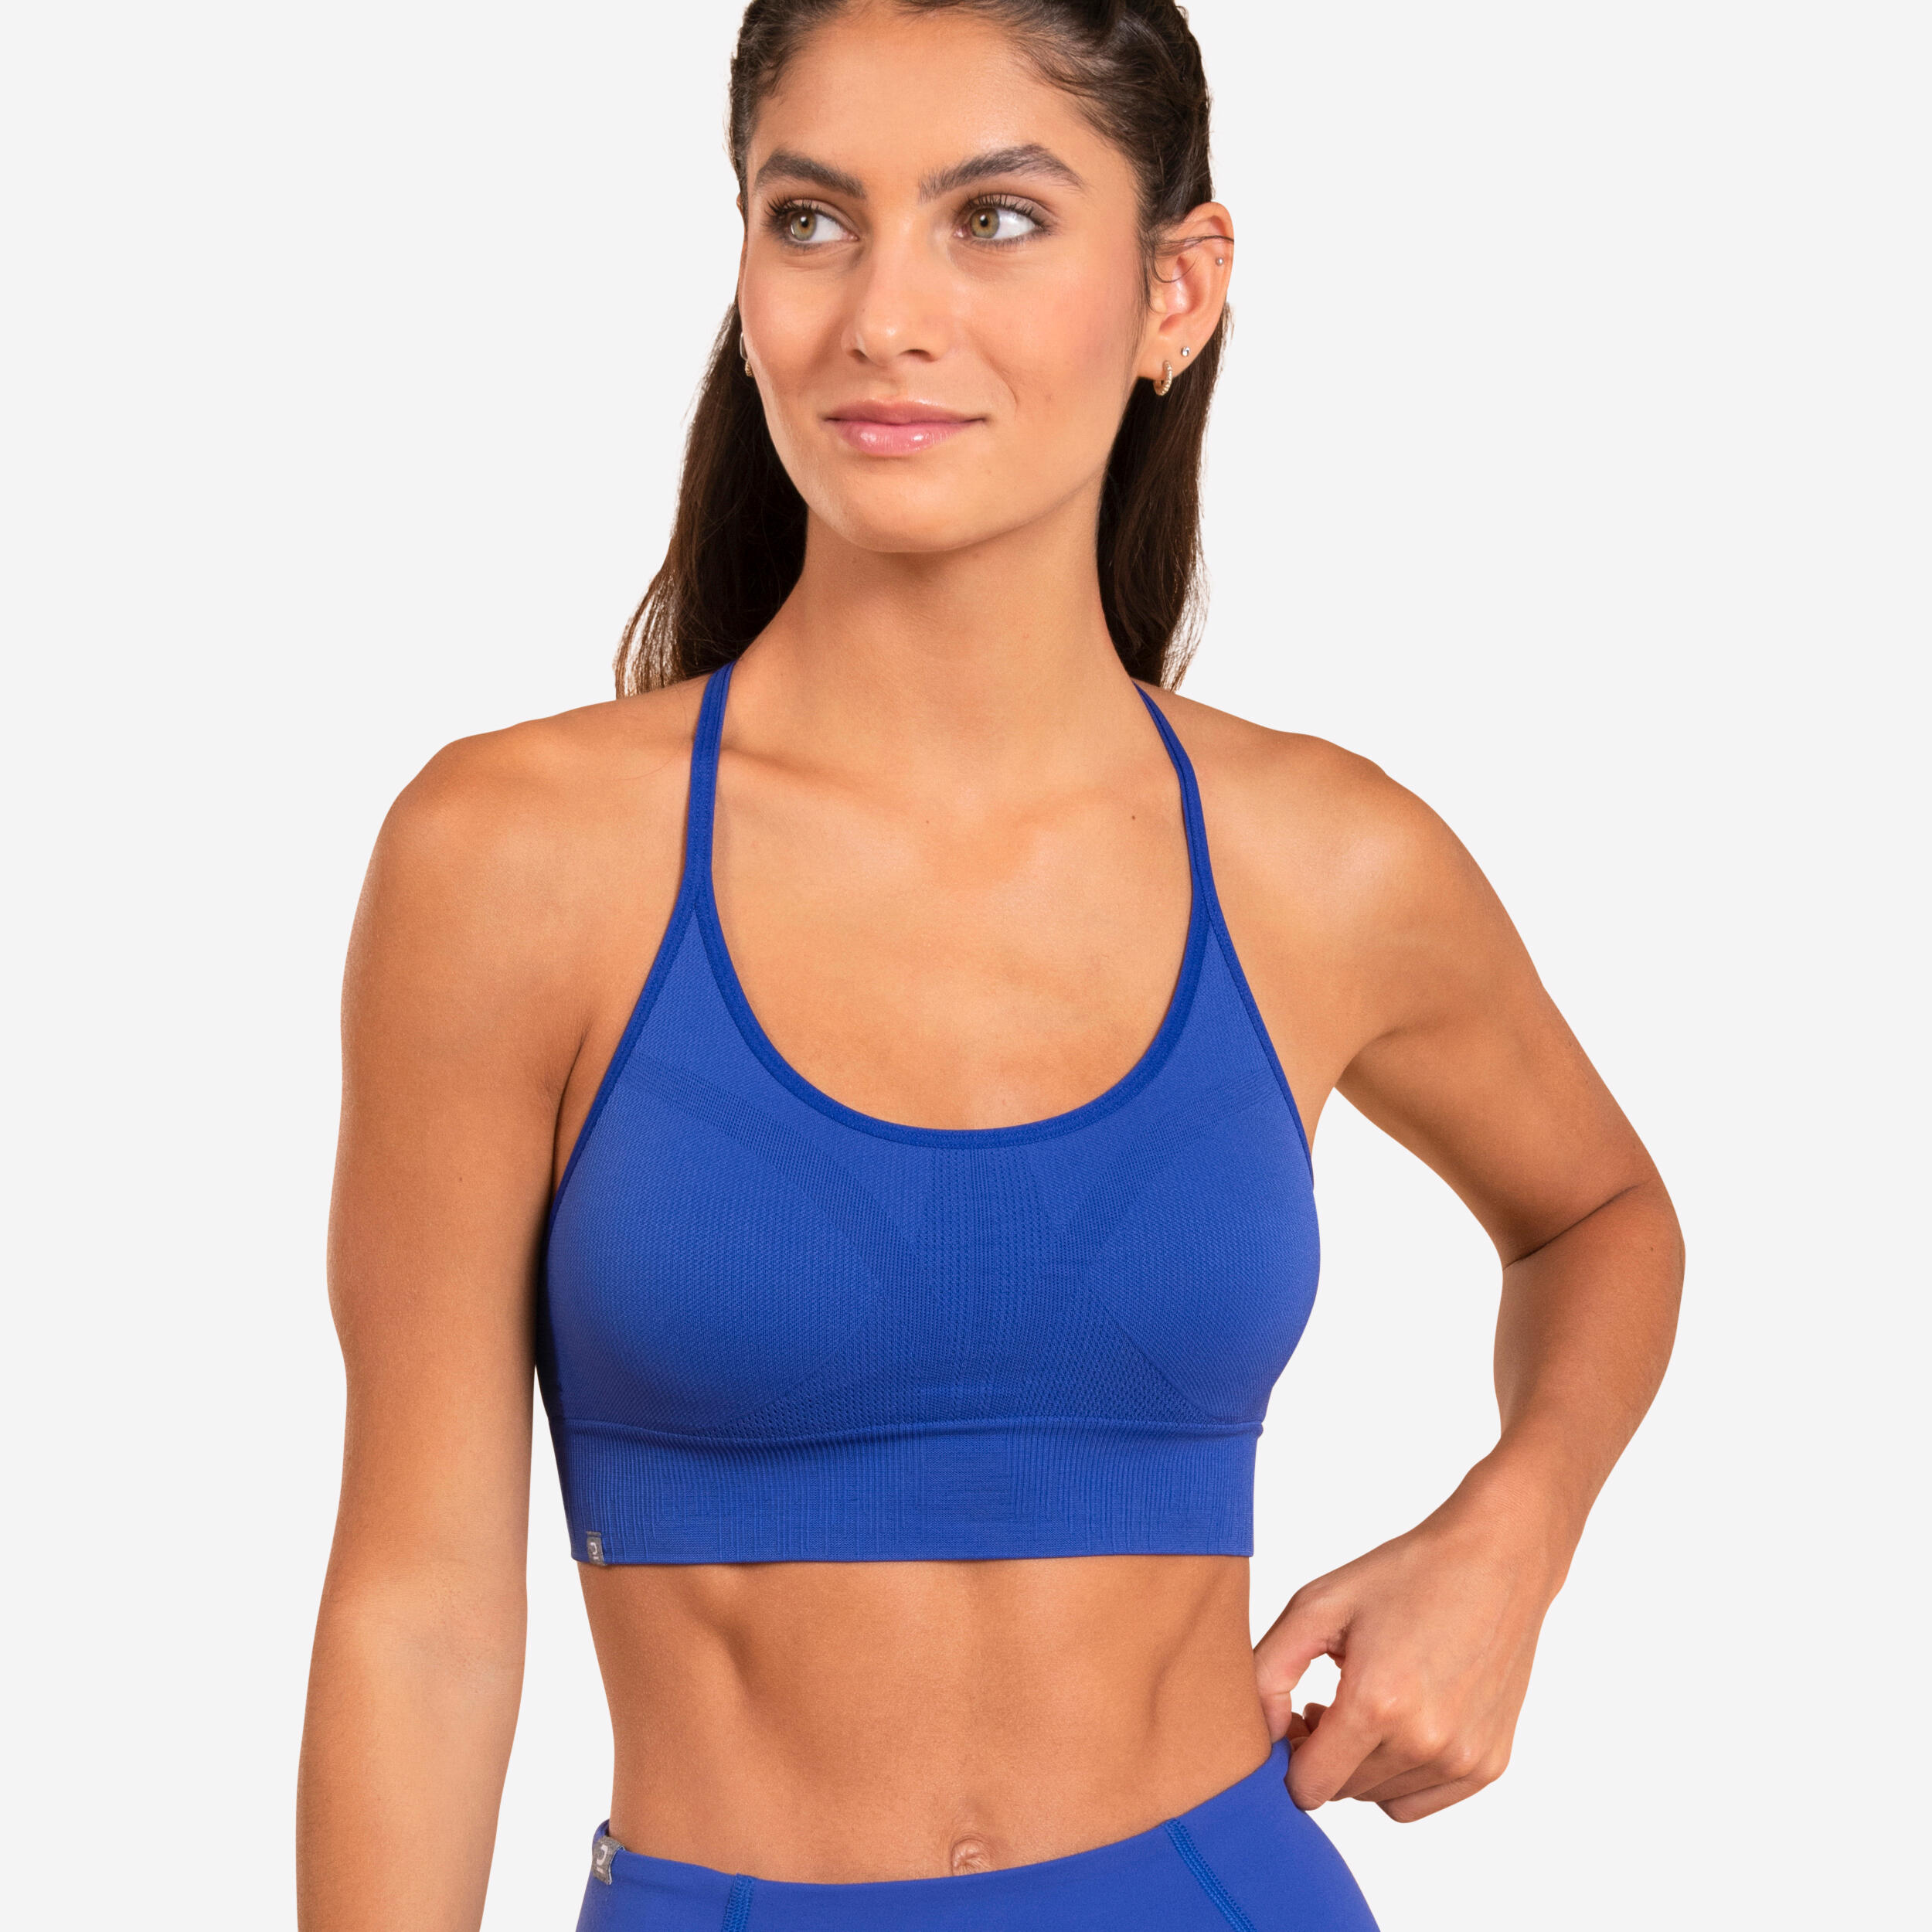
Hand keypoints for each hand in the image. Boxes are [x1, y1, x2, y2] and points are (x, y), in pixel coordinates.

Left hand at [1253, 1481, 1568, 1821]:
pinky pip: (1420, 1801)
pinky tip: (1402, 1721)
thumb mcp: (1317, 1604)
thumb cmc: (1405, 1575)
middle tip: (1326, 1700)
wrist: (1495, 1560)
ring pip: (1379, 1798)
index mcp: (1377, 1703)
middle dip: (1323, 1754)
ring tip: (1365, 1704)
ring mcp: (1463, 1759)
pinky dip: (1401, 1774)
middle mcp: (1425, 1743)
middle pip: (1342, 1791)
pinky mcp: (1488, 1764)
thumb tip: (1260, 1733)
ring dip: (1362, 1764)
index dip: (1289, 1756)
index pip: (1309, 1786)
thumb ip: (1269, 1671)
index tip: (1296, 1715)